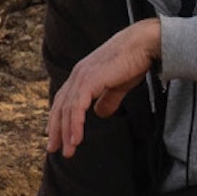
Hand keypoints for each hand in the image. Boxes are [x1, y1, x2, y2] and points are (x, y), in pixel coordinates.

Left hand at [47, 19, 160, 157]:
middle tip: (53, 149)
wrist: (142, 44)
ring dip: (66, 133)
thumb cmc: (132, 61)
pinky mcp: (90, 81)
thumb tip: (100, 114)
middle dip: (56, 130)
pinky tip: (76, 139)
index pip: (64, 100)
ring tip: (69, 151)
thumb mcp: (117, 85)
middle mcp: (77, 75)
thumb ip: (108, 99)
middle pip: (60, 107)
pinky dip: (75, 125)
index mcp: (82, 75)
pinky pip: (77, 108)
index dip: (58, 119)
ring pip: (67, 110)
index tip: (56, 136)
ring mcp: (82, 77)